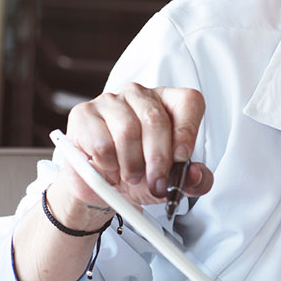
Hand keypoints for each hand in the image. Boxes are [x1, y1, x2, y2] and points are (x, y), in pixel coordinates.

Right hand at [51, 84, 213, 229]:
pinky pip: (100, 142)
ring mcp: (110, 100)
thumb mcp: (174, 181)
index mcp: (170, 102)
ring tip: (132, 176)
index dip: (187, 130)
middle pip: (155, 119)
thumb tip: (196, 174)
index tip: (182, 157)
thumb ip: (196, 181)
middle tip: (156, 183)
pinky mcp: (84, 114)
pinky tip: (110, 167)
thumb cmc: (143, 173)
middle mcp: (140, 95)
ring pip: (127, 131)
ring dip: (131, 164)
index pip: (189, 102)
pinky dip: (108, 164)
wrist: (104, 185)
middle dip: (158, 158)